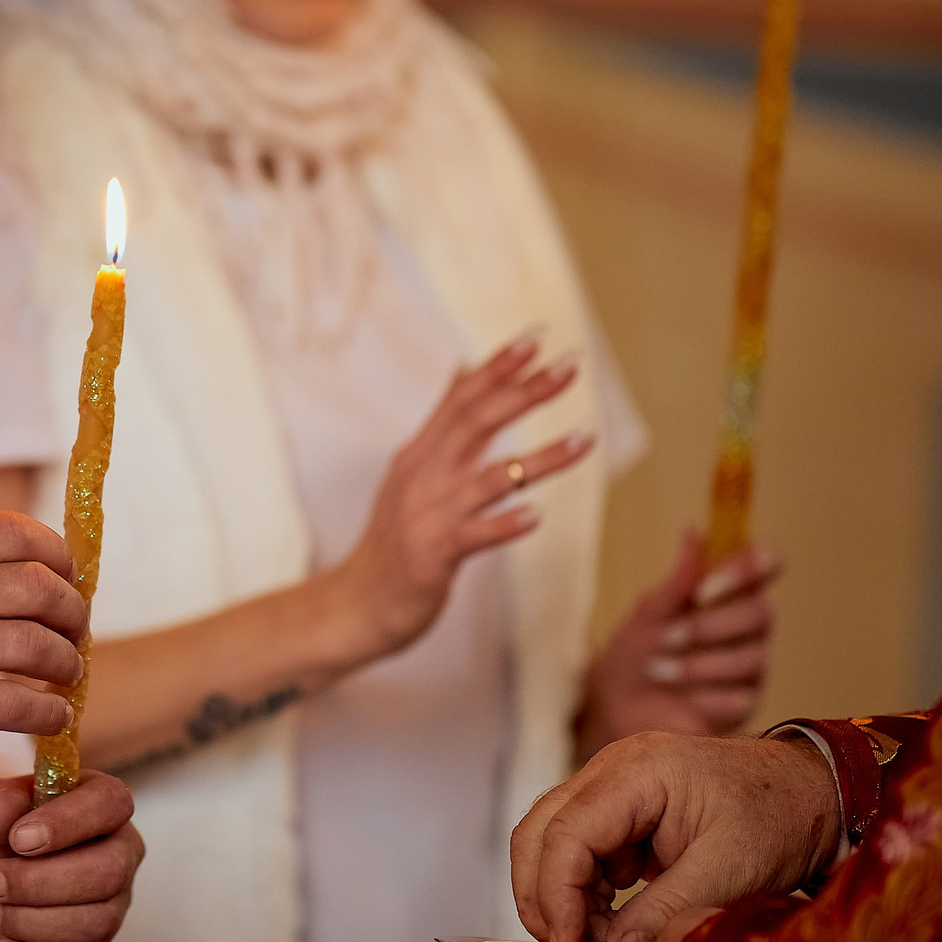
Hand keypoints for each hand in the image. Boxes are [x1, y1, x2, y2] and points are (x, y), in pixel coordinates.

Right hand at [0, 513, 87, 755]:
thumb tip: (15, 558)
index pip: (20, 533)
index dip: (57, 556)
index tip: (65, 576)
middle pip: (43, 589)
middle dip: (71, 611)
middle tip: (72, 628)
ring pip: (42, 647)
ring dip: (65, 662)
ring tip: (63, 673)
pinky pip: (24, 706)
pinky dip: (49, 714)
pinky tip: (50, 717)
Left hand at [0, 770, 145, 941]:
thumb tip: (5, 806)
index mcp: (102, 805)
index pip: (110, 804)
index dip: (68, 822)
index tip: (19, 838)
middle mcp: (120, 855)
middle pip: (107, 874)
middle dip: (38, 883)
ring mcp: (111, 908)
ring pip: (92, 924)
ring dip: (27, 921)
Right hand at [327, 337, 592, 664]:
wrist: (355, 605)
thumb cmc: (393, 541)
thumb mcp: (411, 472)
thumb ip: (441, 423)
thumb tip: (463, 369)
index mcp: (419, 455)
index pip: (462, 398)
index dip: (498, 366)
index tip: (537, 336)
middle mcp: (422, 477)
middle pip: (476, 423)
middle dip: (526, 391)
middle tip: (569, 365)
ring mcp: (426, 516)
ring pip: (489, 479)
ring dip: (541, 459)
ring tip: (587, 439)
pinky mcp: (432, 557)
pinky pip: (473, 537)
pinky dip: (503, 525)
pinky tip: (535, 516)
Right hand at [510, 730, 838, 941]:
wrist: (812, 791)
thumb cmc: (779, 818)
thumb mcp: (731, 870)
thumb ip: (666, 910)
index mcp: (638, 771)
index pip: (566, 832)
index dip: (556, 894)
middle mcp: (612, 769)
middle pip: (539, 830)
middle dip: (541, 895)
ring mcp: (612, 786)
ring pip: (550, 840)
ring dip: (560, 895)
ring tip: (593, 940)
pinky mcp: (620, 810)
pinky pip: (578, 849)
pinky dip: (583, 890)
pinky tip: (610, 920)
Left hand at [578, 532, 780, 756]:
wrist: (616, 706)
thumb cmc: (634, 651)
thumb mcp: (648, 614)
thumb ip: (677, 581)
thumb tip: (694, 533)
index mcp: (729, 591)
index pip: (766, 563)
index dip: (746, 569)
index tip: (703, 588)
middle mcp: (749, 625)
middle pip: (761, 613)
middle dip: (707, 627)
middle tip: (664, 637)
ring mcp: (752, 665)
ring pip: (751, 658)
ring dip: (696, 664)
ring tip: (657, 668)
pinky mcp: (746, 703)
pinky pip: (740, 697)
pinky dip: (700, 696)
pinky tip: (678, 699)